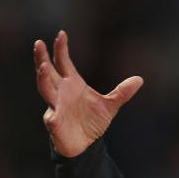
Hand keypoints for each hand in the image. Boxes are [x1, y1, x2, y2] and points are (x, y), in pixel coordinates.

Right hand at [34, 31, 143, 156]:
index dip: (60, 48)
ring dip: (43, 79)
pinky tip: (52, 117)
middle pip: (47, 72)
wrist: (86, 143)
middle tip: (38, 43)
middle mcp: (61, 92)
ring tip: (43, 67)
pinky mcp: (56, 124)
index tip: (61, 34)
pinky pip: (52, 119)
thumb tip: (140, 79)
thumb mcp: (110, 105)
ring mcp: (56, 107)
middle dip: (42, 58)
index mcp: (72, 83)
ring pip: (46, 91)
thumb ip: (122, 92)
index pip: (63, 62)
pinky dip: (52, 117)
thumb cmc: (92, 121)